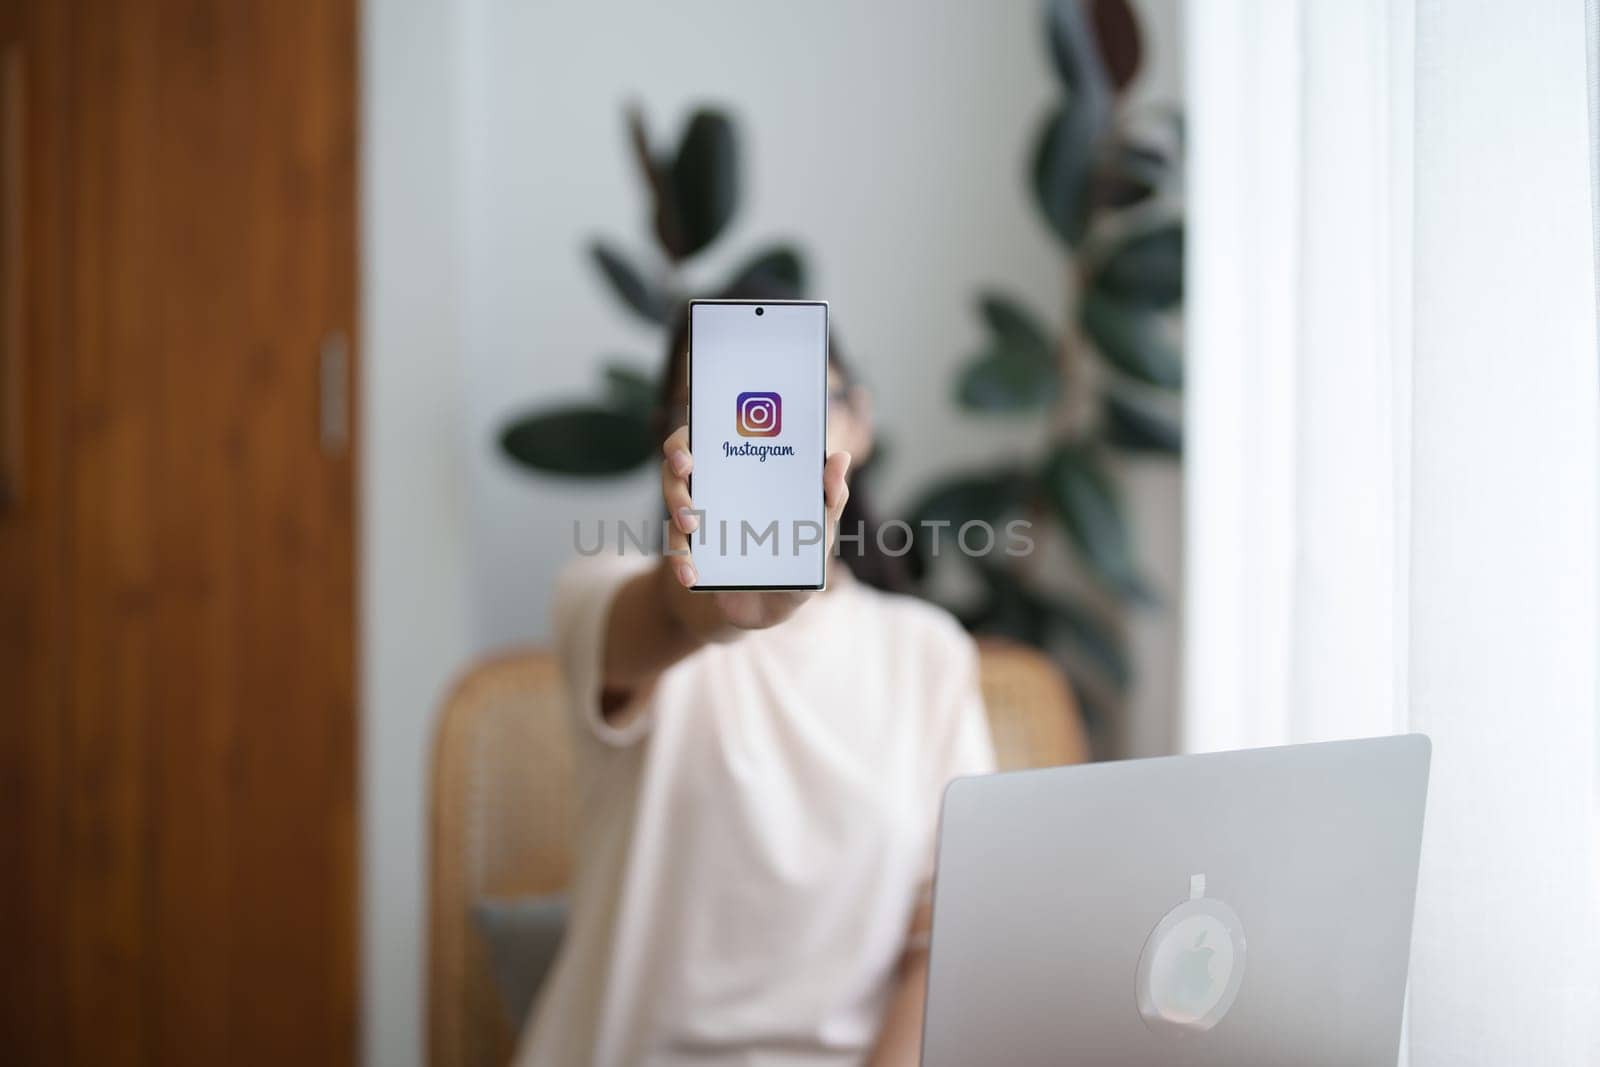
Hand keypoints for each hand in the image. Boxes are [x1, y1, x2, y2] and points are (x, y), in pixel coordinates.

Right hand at [658, 424, 850, 635]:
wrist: (759, 611)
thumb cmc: (793, 565)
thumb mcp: (817, 538)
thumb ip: (830, 503)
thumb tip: (841, 458)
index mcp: (748, 474)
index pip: (721, 435)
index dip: (710, 424)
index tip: (705, 418)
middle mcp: (717, 486)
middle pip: (684, 456)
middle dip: (679, 454)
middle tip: (686, 466)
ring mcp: (697, 515)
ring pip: (674, 494)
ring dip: (678, 504)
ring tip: (691, 524)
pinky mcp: (686, 547)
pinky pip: (675, 545)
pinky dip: (681, 559)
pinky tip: (690, 574)